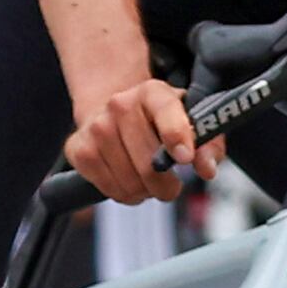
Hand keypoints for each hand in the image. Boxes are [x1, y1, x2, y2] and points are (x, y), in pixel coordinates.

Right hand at [66, 69, 201, 205]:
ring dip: (145, 191)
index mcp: (153, 92)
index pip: (165, 111)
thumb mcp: (192, 124)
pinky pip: (109, 189)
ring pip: (130, 181)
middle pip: (147, 162)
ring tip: (148, 180)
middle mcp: (120, 104)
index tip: (185, 158)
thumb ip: (208, 145)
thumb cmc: (161, 123)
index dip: (176, 136)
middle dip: (166, 185)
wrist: (115, 115)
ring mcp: (96, 127)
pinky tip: (129, 180)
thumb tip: (206, 168)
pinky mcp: (78, 149)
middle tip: (171, 185)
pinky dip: (125, 194)